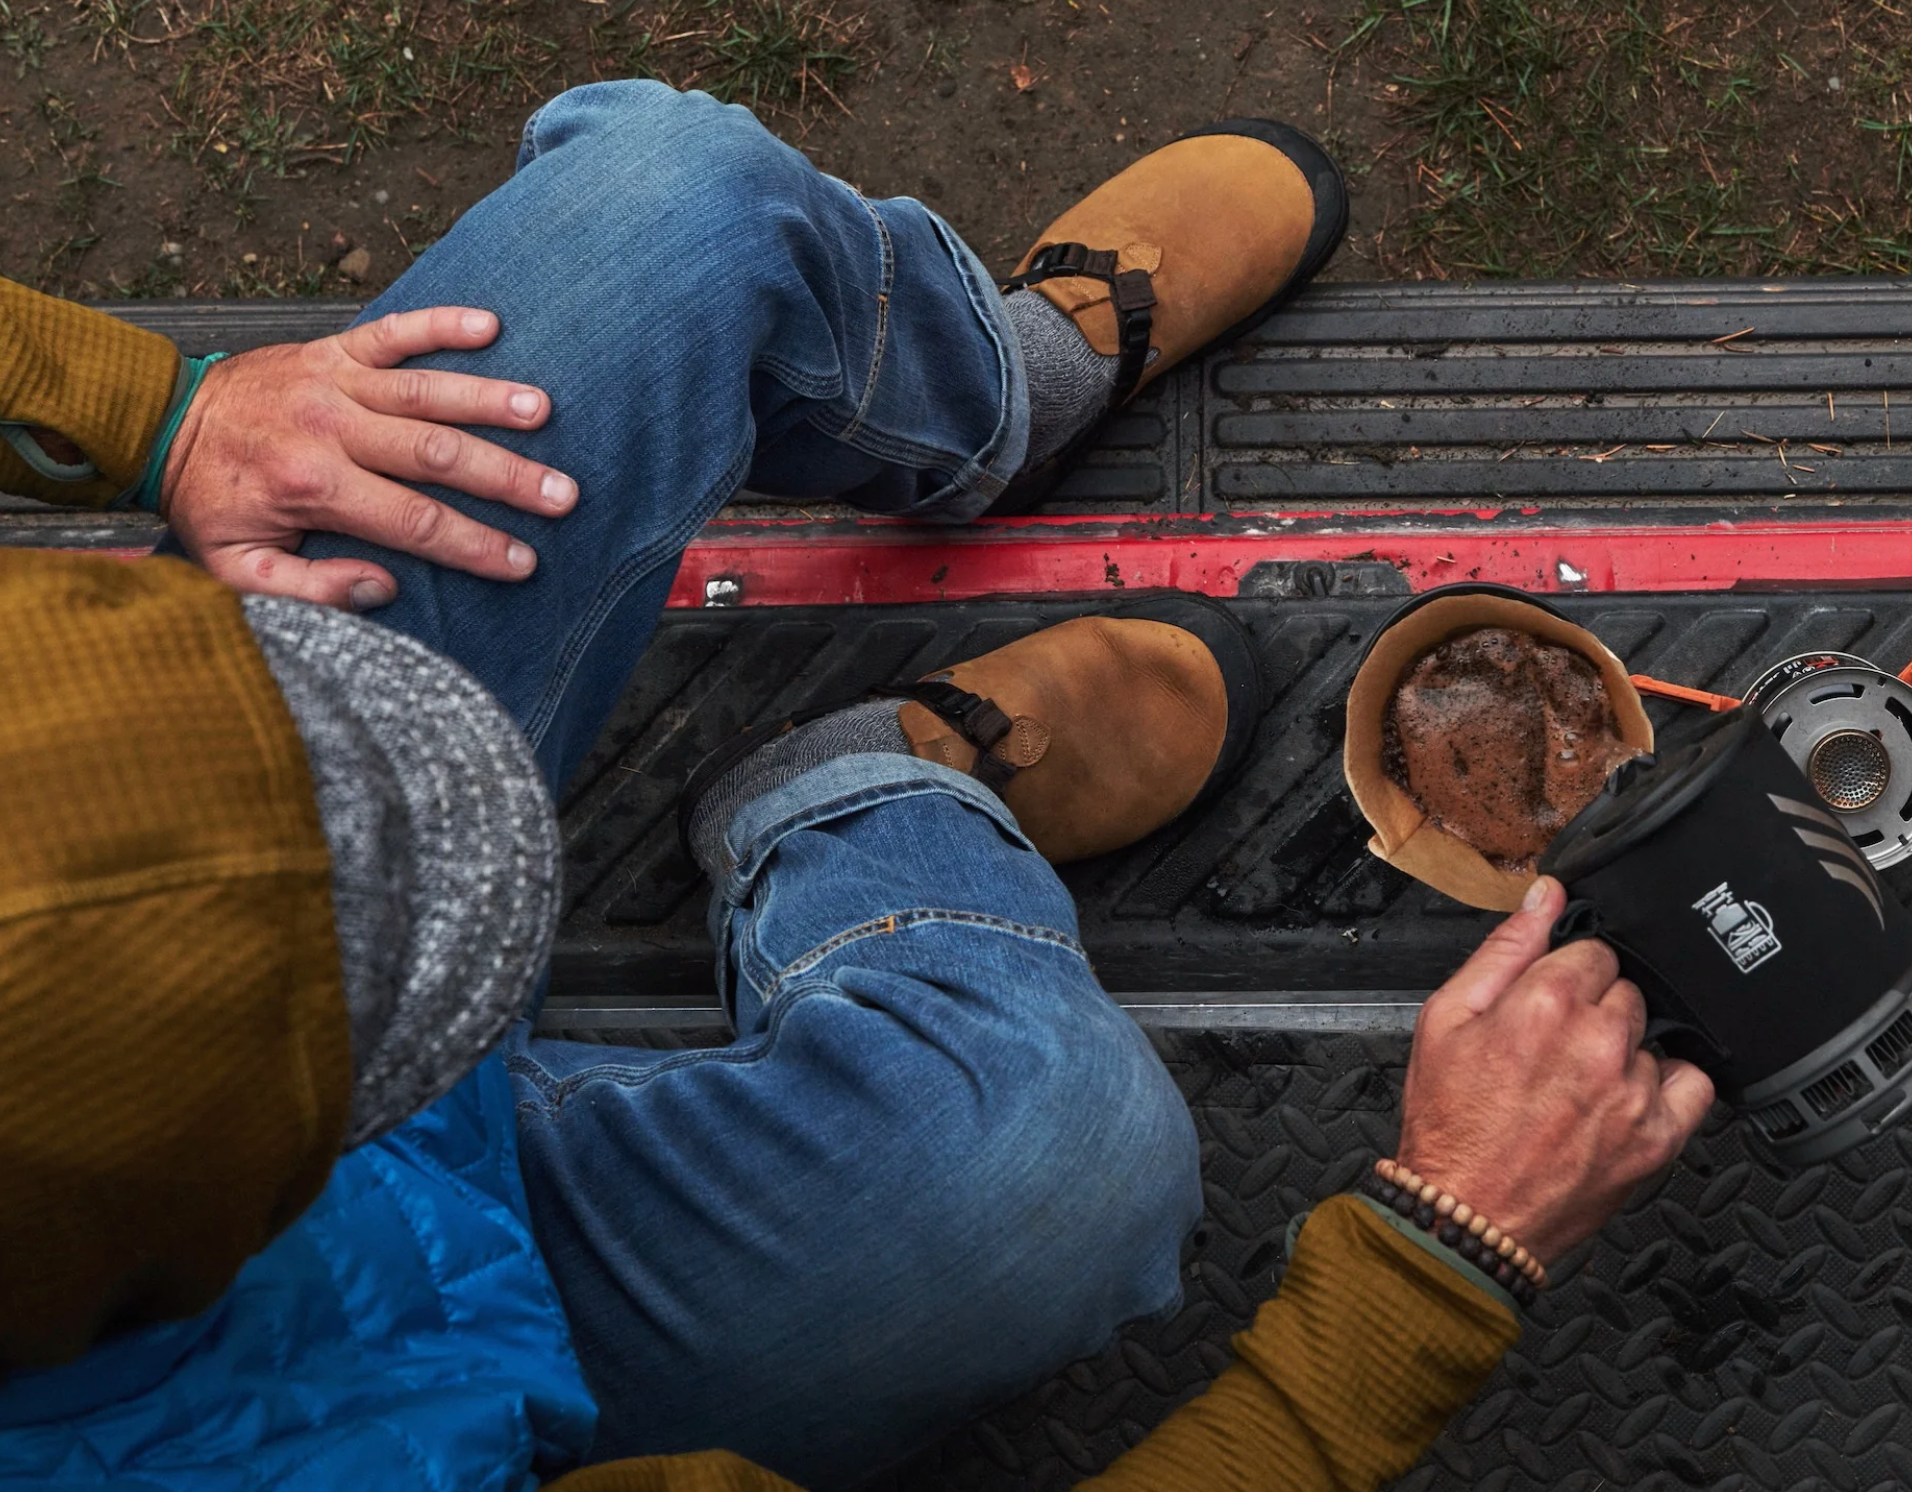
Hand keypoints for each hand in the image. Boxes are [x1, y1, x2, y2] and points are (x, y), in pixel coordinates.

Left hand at [161, 307, 577, 610]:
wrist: (163, 422)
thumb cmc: (211, 500)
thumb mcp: (239, 568)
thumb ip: (309, 588)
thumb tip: (382, 587)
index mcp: (312, 485)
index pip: (413, 521)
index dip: (473, 544)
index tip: (522, 562)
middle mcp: (330, 428)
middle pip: (436, 454)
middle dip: (506, 478)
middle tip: (562, 497)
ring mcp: (335, 381)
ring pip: (427, 389)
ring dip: (490, 400)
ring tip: (545, 413)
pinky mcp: (333, 349)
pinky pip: (394, 331)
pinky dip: (441, 323)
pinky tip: (489, 324)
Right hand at [1396, 876, 1715, 1265]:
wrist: (1467, 1213)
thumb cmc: (1450, 1121)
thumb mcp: (1446, 1018)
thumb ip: (1504, 949)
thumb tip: (1545, 895)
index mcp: (1545, 1002)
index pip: (1592, 950)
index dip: (1565, 973)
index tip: (1546, 1001)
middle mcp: (1598, 1042)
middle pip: (1626, 989)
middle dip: (1593, 1008)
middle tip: (1553, 1046)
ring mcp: (1633, 1091)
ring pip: (1651, 1035)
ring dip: (1623, 1049)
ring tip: (1578, 1082)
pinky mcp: (1657, 1137)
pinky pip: (1694, 1084)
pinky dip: (1669, 1083)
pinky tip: (1627, 1095)